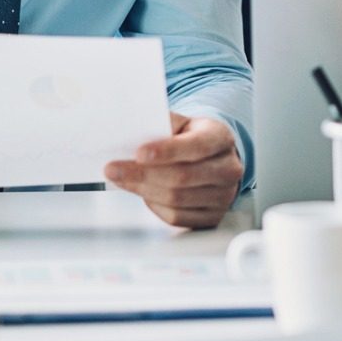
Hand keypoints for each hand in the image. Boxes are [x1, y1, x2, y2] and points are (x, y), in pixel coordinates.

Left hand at [105, 112, 243, 228]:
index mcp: (221, 138)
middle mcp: (228, 169)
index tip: (139, 153)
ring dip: (143, 190)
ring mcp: (223, 196)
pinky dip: (154, 205)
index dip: (167, 151)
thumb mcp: (183, 123)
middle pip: (182, 177)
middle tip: (114, 169)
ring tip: (123, 180)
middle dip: (142, 174)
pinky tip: (144, 192)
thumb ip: (162, 124)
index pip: (196, 146)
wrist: (215, 159)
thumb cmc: (193, 139)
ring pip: (176, 199)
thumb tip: (131, 131)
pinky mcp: (212, 217)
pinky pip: (176, 217)